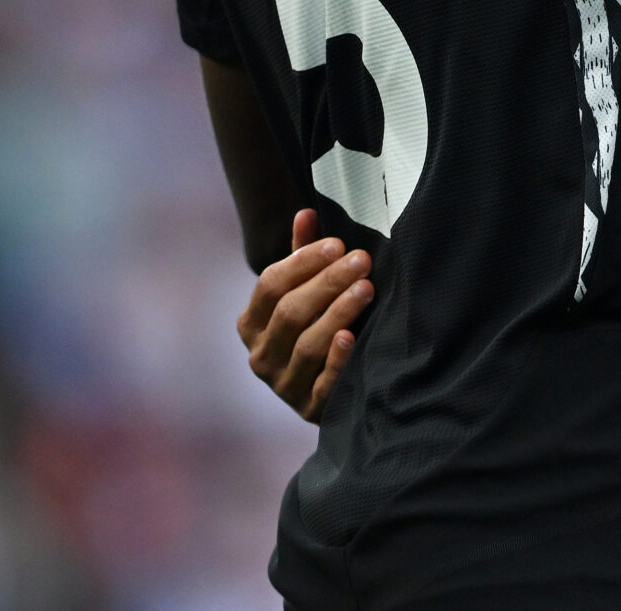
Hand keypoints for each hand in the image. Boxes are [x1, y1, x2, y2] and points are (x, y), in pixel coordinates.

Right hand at [238, 208, 374, 419]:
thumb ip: (303, 256)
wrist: (329, 389)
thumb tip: (306, 212)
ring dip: (338, 313)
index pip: (270, 285)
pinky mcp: (309, 409)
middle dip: (327, 282)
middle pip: (290, 312)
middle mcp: (260, 356)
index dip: (303, 261)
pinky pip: (322, 384)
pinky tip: (352, 337)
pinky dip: (337, 360)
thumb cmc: (315, 326)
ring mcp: (283, 385)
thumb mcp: (306, 291)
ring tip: (367, 288)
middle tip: (362, 260)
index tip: (337, 243)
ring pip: (307, 345)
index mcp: (252, 323)